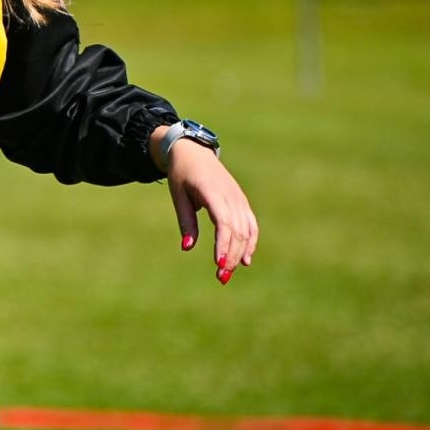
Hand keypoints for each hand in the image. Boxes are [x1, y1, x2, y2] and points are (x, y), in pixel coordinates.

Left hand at [167, 141, 258, 284]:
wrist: (194, 152)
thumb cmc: (182, 174)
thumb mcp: (179, 196)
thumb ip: (186, 221)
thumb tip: (187, 248)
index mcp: (213, 193)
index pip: (224, 223)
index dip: (223, 244)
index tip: (219, 263)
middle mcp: (231, 197)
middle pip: (237, 231)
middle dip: (231, 255)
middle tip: (221, 277)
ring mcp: (239, 199)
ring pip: (246, 230)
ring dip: (240, 253)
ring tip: (229, 272)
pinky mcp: (242, 202)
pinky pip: (251, 225)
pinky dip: (250, 242)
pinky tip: (245, 259)